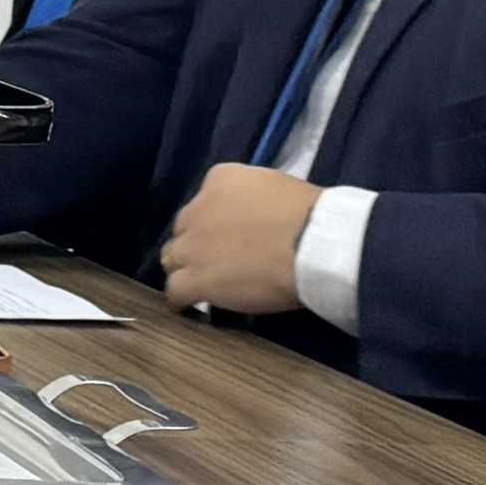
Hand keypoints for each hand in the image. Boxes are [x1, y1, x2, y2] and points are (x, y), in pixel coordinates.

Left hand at [159, 163, 321, 316]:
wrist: (311, 244)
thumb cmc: (308, 214)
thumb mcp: (274, 187)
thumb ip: (251, 198)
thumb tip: (252, 214)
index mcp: (219, 179)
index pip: (204, 201)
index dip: (216, 221)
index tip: (233, 234)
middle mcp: (197, 209)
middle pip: (184, 230)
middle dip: (198, 243)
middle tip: (221, 259)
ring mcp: (192, 246)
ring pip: (174, 259)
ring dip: (188, 270)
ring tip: (206, 284)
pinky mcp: (195, 279)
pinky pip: (174, 291)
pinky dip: (181, 299)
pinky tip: (190, 305)